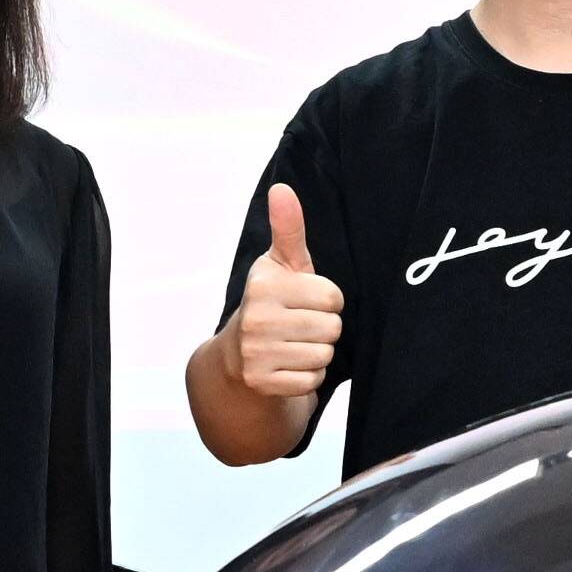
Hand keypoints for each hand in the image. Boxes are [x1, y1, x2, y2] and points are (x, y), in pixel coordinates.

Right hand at [228, 186, 345, 403]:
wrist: (238, 358)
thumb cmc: (272, 303)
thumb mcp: (282, 265)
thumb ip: (289, 228)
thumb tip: (282, 188)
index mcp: (264, 285)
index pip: (333, 297)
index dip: (328, 300)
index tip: (306, 301)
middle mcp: (255, 319)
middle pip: (332, 328)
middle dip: (324, 328)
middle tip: (301, 326)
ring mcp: (256, 354)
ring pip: (324, 355)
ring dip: (317, 353)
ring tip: (295, 345)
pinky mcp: (262, 382)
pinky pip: (311, 381)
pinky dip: (307, 377)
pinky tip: (289, 366)